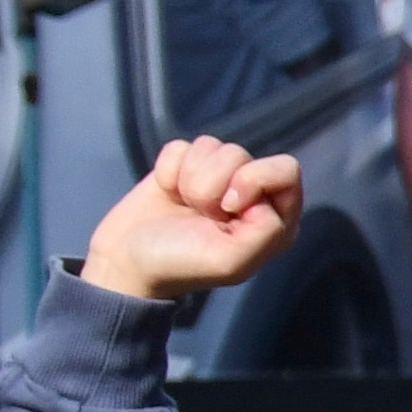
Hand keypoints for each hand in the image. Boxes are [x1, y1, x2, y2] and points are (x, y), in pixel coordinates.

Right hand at [78, 136, 303, 307]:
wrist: (126, 262)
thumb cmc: (181, 265)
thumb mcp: (231, 261)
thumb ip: (266, 230)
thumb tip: (262, 196)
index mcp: (275, 220)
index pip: (285, 170)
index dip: (253, 179)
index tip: (228, 206)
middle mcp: (252, 196)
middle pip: (242, 155)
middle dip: (214, 181)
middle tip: (203, 212)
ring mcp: (217, 179)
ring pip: (213, 147)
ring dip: (190, 179)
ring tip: (185, 206)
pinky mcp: (184, 167)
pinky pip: (182, 146)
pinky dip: (169, 170)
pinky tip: (169, 194)